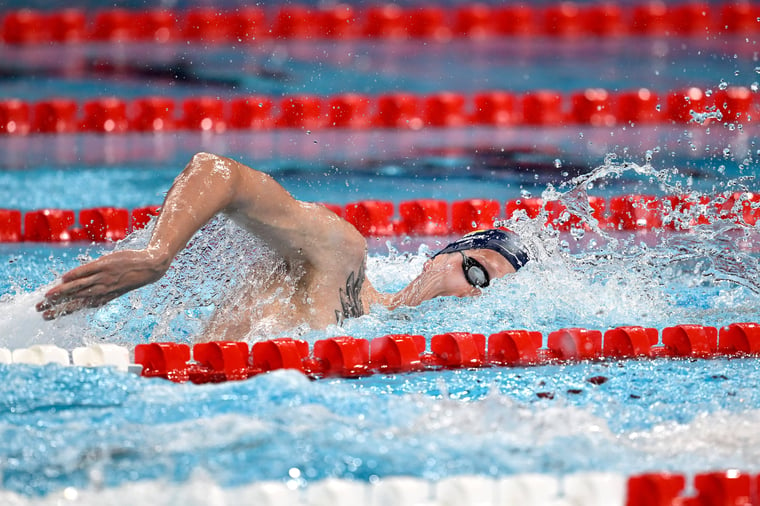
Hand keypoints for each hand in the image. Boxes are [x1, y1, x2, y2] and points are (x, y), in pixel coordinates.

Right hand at [36, 249, 167, 319]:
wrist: (151, 267)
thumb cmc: (132, 276)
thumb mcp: (116, 287)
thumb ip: (100, 290)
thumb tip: (81, 289)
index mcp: (104, 298)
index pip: (78, 307)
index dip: (62, 312)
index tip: (47, 316)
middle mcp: (102, 290)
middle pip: (74, 300)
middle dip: (56, 306)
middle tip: (39, 310)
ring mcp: (103, 278)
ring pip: (78, 287)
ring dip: (61, 292)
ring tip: (46, 298)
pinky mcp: (105, 265)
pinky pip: (87, 271)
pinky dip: (75, 275)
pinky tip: (63, 279)